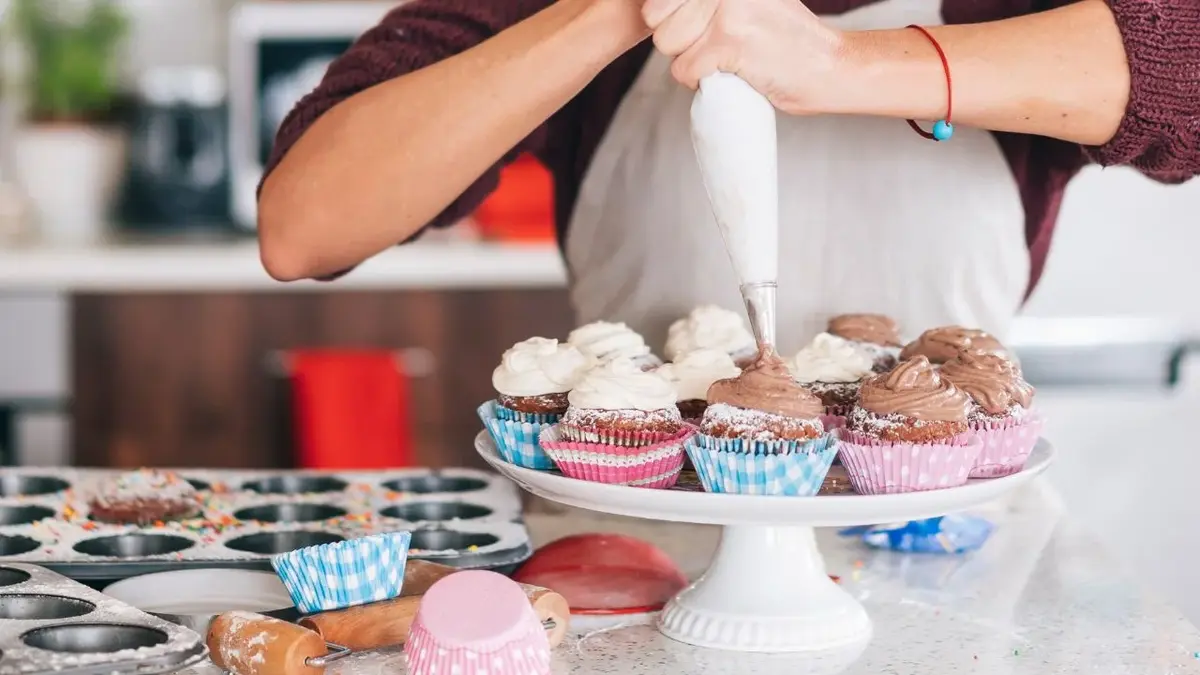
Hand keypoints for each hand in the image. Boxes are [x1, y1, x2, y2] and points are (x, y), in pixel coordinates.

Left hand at [641, 0, 847, 114]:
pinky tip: (731, 73)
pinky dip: (701, 81)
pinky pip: (684, 69)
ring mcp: (725, 9)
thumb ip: (710, 2)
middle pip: (657, 18)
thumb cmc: (786, 39)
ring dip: (690, 61)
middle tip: (715, 47)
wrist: (830, 65)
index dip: (667, 17)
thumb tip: (656, 10)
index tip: (695, 28)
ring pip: (667, 44)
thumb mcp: (749, 2)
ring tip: (725, 59)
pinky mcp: (728, 41)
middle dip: (678, 41)